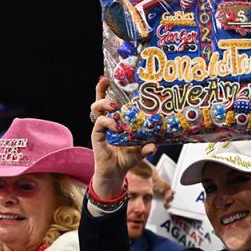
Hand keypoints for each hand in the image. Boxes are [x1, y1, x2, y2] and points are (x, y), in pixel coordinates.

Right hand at [89, 76, 156, 199]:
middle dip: (101, 89)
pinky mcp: (97, 135)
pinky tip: (116, 125)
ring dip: (103, 103)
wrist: (115, 173)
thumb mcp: (139, 151)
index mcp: (116, 120)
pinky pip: (99, 124)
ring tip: (113, 105)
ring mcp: (101, 128)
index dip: (109, 89)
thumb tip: (154, 146)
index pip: (111, 101)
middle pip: (99, 100)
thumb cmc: (125, 158)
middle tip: (107, 83)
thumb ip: (146, 147)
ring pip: (96, 109)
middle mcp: (107, 122)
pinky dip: (108, 122)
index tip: (110, 77)